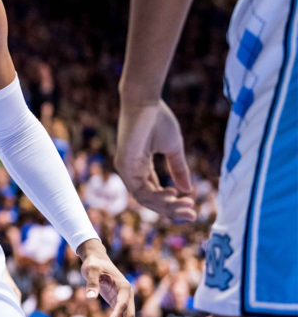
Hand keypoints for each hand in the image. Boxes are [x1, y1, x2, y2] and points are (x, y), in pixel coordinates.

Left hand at [77, 239, 134, 316]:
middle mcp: (127, 294)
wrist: (96, 258)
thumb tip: (89, 297)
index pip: (122, 304)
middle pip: (128, 315)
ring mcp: (124, 298)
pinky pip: (120, 316)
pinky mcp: (117, 301)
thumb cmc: (94, 263)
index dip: (117, 315)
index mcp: (124, 286)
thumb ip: (91, 283)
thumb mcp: (91, 270)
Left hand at [115, 100, 195, 220]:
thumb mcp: (173, 149)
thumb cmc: (158, 120)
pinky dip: (156, 196)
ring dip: (167, 206)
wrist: (146, 102)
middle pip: (149, 199)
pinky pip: (139, 189)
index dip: (172, 203)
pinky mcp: (124, 165)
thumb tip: (187, 190)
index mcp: (141, 167)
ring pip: (145, 198)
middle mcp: (131, 171)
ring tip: (186, 206)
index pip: (154, 192)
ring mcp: (126, 169)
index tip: (192, 207)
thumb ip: (178, 169)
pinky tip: (173, 196)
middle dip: (171, 209)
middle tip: (192, 214)